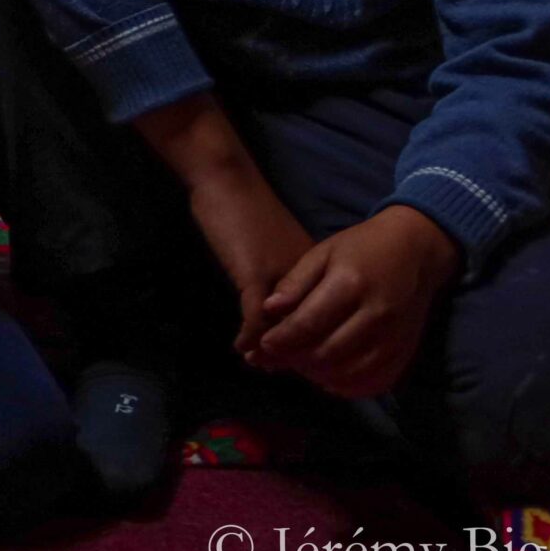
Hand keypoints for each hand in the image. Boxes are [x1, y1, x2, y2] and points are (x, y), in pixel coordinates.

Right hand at [184, 169, 316, 357]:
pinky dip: (249, 337)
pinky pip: (255, 319)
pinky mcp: (254, 276)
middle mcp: (308, 278)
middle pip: (307, 326)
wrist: (228, 181)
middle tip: (277, 369)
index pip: (321, 315)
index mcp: (317, 270)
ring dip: (273, 350)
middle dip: (295, 351)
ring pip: (285, 328)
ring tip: (261, 364)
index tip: (302, 358)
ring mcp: (282, 279)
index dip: (311, 338)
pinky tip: (241, 347)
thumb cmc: (249, 210)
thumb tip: (284, 306)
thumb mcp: (274, 246)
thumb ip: (285, 274)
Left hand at [251, 206, 457, 397]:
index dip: (282, 340)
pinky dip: (347, 386)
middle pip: (327, 353)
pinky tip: (328, 377)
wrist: (416, 253)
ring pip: (349, 373)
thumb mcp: (322, 253)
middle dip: (295, 361)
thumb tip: (268, 310)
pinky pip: (375, 382)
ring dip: (318, 375)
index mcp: (350, 285)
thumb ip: (295, 283)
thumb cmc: (362, 248)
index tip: (262, 345)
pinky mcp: (406, 352)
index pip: (309, 324)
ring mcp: (395, 338)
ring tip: (299, 364)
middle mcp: (376, 315)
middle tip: (277, 357)